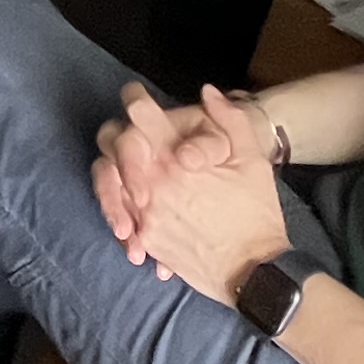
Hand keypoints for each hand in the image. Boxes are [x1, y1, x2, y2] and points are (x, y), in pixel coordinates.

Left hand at [91, 81, 292, 307]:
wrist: (254, 270)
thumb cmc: (256, 212)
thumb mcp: (252, 159)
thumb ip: (229, 119)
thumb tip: (207, 93)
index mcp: (174, 157)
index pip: (139, 114)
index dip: (136, 99)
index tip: (140, 101)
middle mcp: (151, 182)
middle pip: (112, 144)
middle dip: (122, 136)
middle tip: (139, 141)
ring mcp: (143, 212)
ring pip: (108, 181)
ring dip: (117, 174)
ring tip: (137, 179)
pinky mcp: (145, 239)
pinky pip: (120, 217)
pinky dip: (124, 211)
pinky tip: (139, 213)